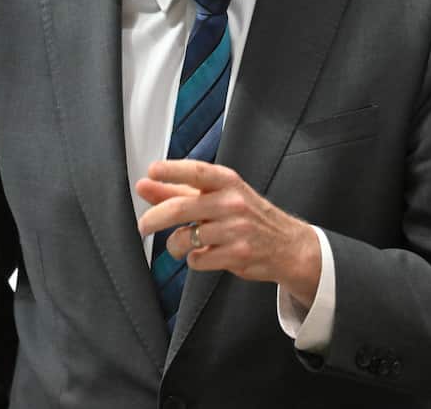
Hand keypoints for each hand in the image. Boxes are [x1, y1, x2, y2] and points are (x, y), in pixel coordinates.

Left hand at [136, 159, 320, 305]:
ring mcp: (236, 229)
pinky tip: (204, 255)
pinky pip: (197, 260)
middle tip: (143, 226)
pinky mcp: (237, 254)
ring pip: (185, 238)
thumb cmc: (247, 216)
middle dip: (154, 218)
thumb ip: (179, 191)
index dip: (171, 170)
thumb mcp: (218, 196)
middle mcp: (232, 202)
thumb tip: (145, 185)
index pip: (196, 171)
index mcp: (227, 182)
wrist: (287, 246)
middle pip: (181, 208)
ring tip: (181, 245)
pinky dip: (194, 260)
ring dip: (175, 246)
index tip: (151, 172)